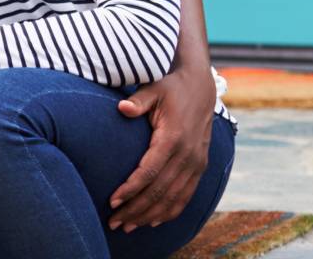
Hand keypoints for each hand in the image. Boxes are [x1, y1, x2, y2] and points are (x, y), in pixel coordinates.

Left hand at [108, 64, 215, 231]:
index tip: (112, 201)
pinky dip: (171, 211)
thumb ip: (138, 100)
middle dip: (136, 209)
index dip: (131, 189)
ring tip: (129, 226)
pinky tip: (155, 221)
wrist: (200, 86)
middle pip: (159, 191)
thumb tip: (121, 107)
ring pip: (173, 198)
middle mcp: (187, 155)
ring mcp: (196, 162)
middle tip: (114, 222)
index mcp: (173, 138)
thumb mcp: (153, 88)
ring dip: (151, 215)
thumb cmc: (170, 87)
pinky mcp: (200, 166)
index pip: (149, 171)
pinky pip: (187, 195)